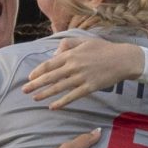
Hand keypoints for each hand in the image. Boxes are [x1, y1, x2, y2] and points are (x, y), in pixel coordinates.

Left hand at [23, 38, 143, 108]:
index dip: (38, 71)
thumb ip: (68, 44)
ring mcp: (81, 77)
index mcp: (71, 54)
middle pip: (50, 76)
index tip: (30, 77)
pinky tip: (52, 106)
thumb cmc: (104, 49)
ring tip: (35, 98)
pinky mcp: (89, 87)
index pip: (50, 63)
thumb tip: (55, 55)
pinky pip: (72, 96)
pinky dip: (61, 102)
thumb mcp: (84, 41)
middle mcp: (74, 66)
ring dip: (45, 93)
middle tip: (25, 90)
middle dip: (36, 84)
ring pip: (59, 87)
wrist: (123, 59)